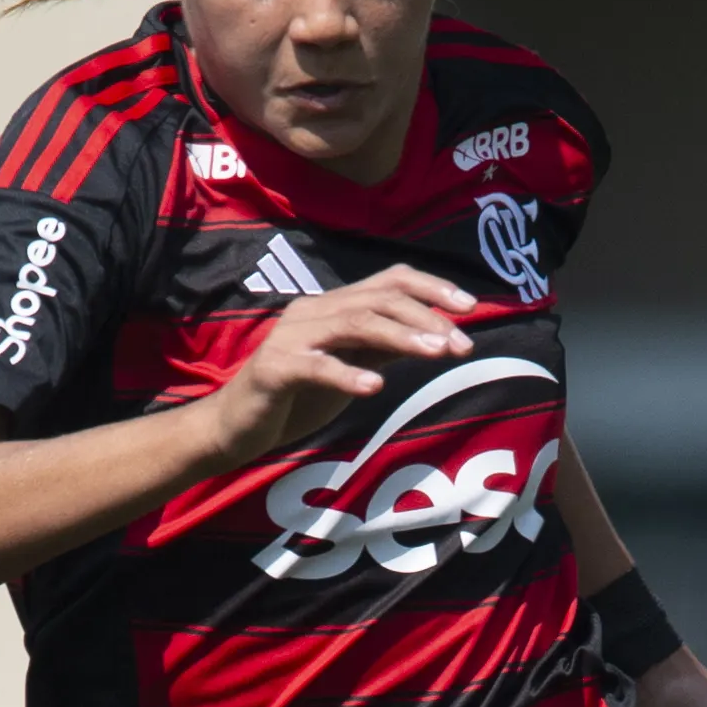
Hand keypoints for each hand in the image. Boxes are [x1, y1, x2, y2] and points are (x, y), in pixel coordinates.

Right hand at [203, 268, 479, 457]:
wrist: (235, 427)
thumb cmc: (295, 397)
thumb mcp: (351, 367)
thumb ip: (386, 348)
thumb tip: (438, 335)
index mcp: (332, 306)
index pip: (389, 280)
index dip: (431, 287)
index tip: (471, 307)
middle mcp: (312, 312)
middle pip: (377, 298)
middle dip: (425, 317)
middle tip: (460, 345)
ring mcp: (290, 338)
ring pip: (352, 324)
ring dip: (399, 336)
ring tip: (435, 352)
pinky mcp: (273, 370)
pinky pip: (314, 367)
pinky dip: (346, 374)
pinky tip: (374, 387)